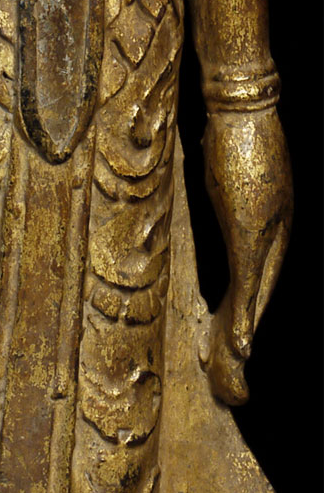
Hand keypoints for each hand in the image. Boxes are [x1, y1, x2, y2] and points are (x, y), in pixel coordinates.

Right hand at [200, 108, 291, 405]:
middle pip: (262, 296)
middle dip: (244, 340)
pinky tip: (241, 346)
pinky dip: (246, 316)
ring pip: (257, 298)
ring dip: (243, 339)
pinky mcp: (251, 229)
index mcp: (270, 223)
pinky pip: (250, 283)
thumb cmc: (240, 129)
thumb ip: (229, 192)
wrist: (243, 104)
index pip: (262, 279)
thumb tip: (217, 197)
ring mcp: (263, 233)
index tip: (231, 349)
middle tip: (235, 388)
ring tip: (235, 379)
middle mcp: (274, 233)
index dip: (247, 314)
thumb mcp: (233, 171)